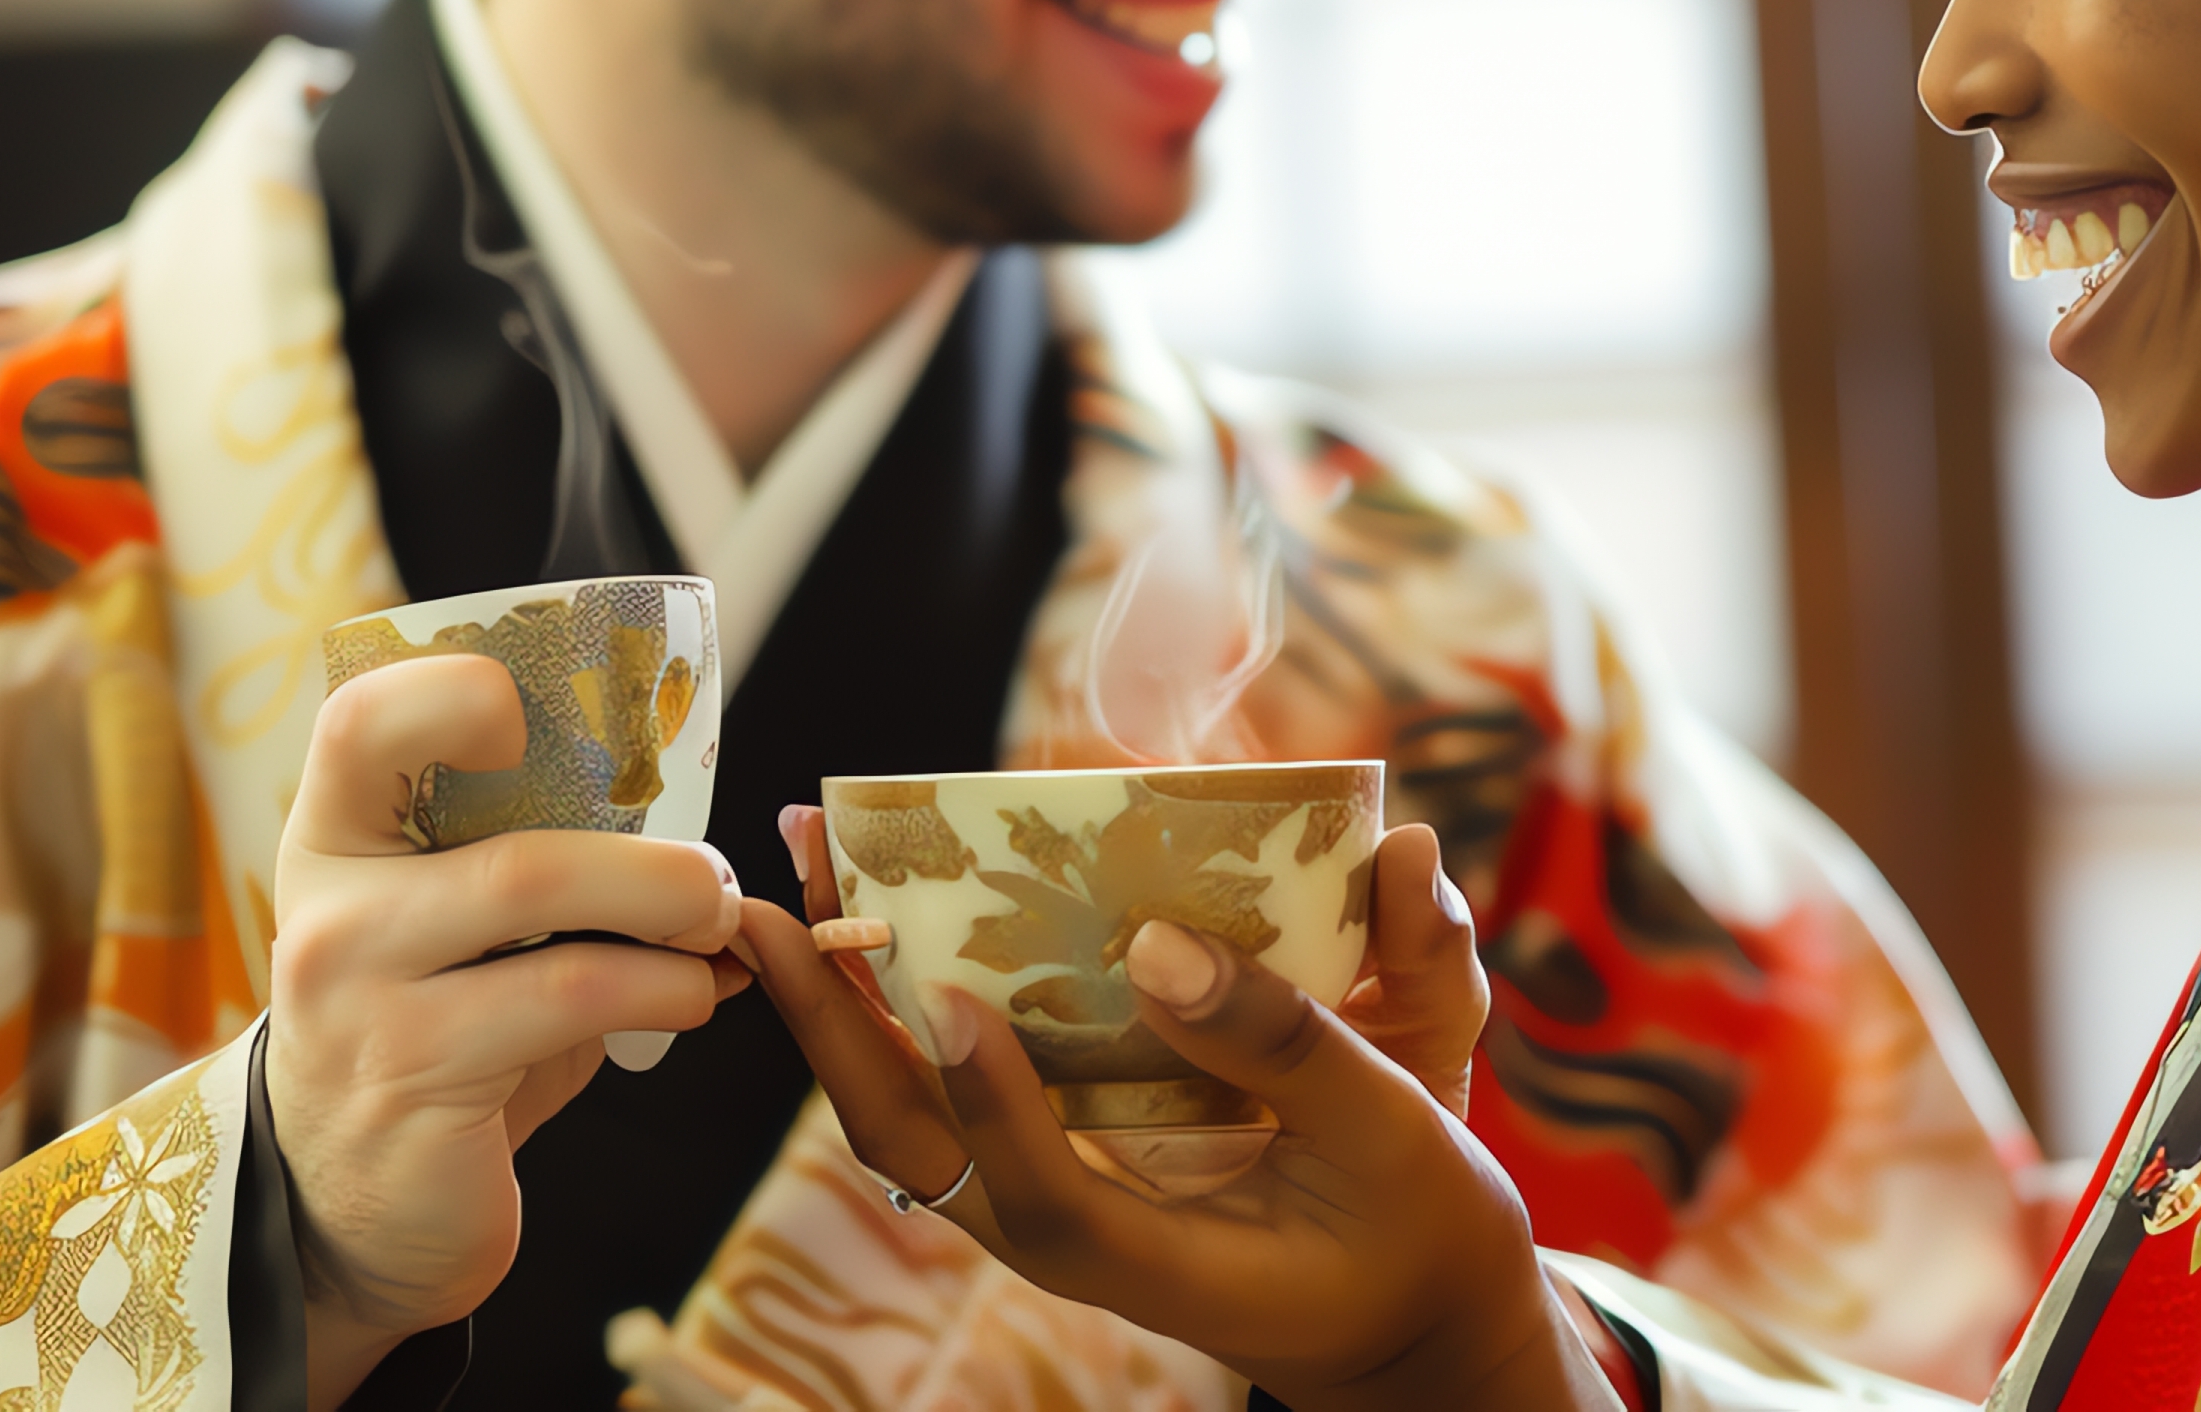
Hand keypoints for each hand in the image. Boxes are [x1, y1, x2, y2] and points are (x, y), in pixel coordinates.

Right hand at [268, 655, 752, 1411]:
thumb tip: (704, 832)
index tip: (533, 713)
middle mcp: (331, 912)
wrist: (354, 1207)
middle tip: (717, 882)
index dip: (450, 692)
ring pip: (543, 912)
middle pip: (512, 846)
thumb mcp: (463, 935)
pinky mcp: (411, 1082)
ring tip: (716, 938)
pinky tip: (690, 1000)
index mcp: (337, 840)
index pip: (363, 724)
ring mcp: (359, 1003)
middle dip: (650, 862)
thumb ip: (541, 866)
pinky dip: (662, 992)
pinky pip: (568, 1004)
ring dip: (671, 922)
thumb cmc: (441, 1038)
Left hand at [740, 808, 1622, 1411]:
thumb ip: (1290, 1046)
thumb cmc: (1420, 1240)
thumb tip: (1164, 943)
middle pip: (916, 1152)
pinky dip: (903, 1003)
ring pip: (913, 1118)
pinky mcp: (1062, 1162)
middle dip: (837, 1025)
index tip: (950, 994)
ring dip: (848, 1002)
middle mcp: (1077, 1240)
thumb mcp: (1397, 1139)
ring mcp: (1056, 1203)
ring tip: (809, 873)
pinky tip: (889, 911)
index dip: (993, 1106)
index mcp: (1164, 1265)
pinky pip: (952, 1091)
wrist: (1411, 1325)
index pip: (1047, 1201)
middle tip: (779, 898)